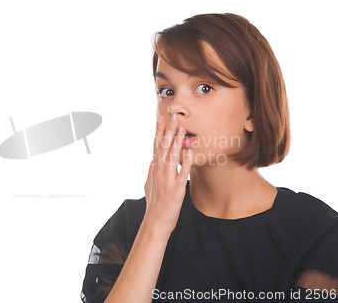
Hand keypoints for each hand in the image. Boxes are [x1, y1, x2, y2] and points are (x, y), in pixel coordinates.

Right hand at [143, 114, 191, 234]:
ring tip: (181, 129)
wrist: (156, 221)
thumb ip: (151, 172)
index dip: (158, 132)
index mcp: (154, 170)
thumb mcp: (149, 185)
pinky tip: (188, 152)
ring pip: (172, 157)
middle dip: (168, 131)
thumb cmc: (154, 204)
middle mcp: (159, 172)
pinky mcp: (176, 189)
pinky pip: (182, 174)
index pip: (156, 146)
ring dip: (176, 142)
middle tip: (172, 117)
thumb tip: (152, 160)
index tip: (160, 118)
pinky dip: (184, 163)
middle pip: (163, 148)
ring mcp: (167, 180)